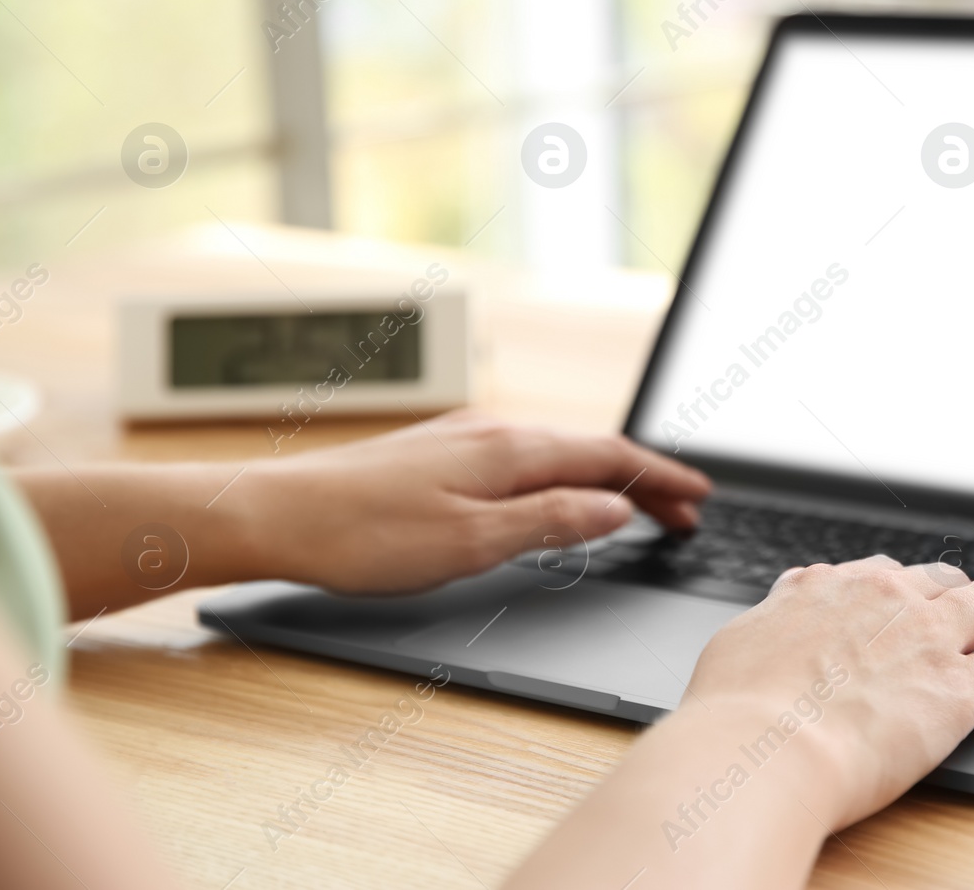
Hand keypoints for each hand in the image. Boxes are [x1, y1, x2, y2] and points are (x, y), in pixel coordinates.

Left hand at [242, 409, 710, 593]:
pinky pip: (525, 455)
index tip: (699, 500)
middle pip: (590, 450)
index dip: (660, 480)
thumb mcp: (472, 541)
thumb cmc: (364, 534)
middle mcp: (493, 432)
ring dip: (606, 476)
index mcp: (511, 450)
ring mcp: (465, 438)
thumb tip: (614, 507)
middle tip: (684, 513)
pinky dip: (564, 472)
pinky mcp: (440, 452)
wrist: (275, 514)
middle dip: (644, 479)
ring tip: (637, 503)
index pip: (610, 458)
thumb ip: (550, 520)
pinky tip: (557, 491)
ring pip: (557, 450)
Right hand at [503, 557, 973, 889]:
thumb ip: (774, 621)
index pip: (881, 574)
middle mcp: (885, 599)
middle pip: (943, 581)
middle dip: (964, 588)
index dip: (904, 584)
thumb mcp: (740, 641)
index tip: (913, 589)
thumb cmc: (738, 707)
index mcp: (829, 587)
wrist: (764, 749)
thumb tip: (777, 614)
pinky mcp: (961, 689)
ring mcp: (929, 640)